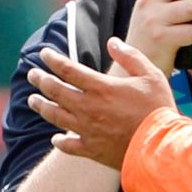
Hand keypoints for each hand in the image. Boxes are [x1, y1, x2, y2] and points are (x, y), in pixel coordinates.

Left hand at [27, 37, 176, 169]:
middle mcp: (88, 108)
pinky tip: (55, 138)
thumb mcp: (151, 75)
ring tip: (32, 100)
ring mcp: (86, 129)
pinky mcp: (90, 149)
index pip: (68, 70)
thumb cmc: (158, 108)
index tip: (43, 53)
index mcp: (101, 88)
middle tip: (32, 74)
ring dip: (41, 106)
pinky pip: (67, 145)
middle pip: (55, 92)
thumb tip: (112, 42)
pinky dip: (59, 140)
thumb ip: (130, 57)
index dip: (53, 60)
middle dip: (41, 80)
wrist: (159, 145)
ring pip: (55, 116)